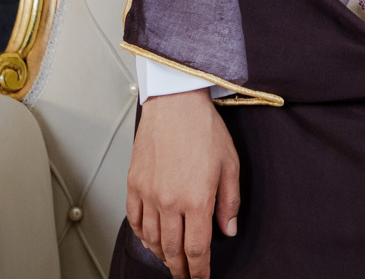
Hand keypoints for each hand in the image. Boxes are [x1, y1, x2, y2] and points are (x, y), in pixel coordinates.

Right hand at [127, 88, 239, 278]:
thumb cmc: (204, 128)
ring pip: (152, 239)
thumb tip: (228, 229)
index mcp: (197, 199)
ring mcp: (149, 194)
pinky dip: (142, 236)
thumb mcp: (230, 164)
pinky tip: (150, 239)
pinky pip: (135, 220)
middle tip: (186, 277)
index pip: (197, 248)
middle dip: (181, 269)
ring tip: (171, 261)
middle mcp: (170, 201)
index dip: (200, 270)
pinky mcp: (134, 185)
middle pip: (172, 250)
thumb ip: (229, 202)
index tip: (202, 278)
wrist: (175, 103)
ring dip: (162, 255)